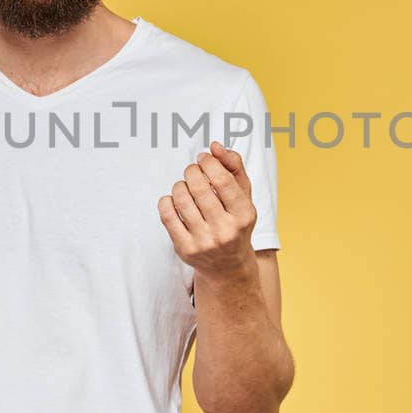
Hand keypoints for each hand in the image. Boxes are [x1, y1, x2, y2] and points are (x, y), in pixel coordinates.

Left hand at [158, 140, 257, 276]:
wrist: (227, 266)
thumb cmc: (235, 222)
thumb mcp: (244, 195)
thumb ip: (234, 166)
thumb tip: (215, 146)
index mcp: (244, 215)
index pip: (222, 180)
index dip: (209, 163)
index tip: (203, 158)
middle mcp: (225, 230)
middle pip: (199, 187)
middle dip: (192, 171)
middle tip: (192, 170)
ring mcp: (204, 242)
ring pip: (181, 198)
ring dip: (179, 184)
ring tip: (184, 186)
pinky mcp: (185, 249)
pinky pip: (167, 215)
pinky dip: (167, 200)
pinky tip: (174, 200)